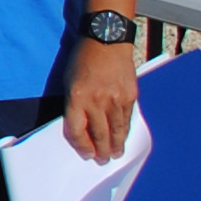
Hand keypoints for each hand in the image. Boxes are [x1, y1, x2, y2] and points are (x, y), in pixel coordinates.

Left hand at [63, 33, 138, 165]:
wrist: (107, 39)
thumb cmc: (83, 59)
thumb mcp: (70, 81)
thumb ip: (75, 105)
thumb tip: (82, 128)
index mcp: (77, 97)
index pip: (76, 130)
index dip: (81, 146)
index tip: (85, 154)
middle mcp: (97, 100)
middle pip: (98, 133)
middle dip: (100, 150)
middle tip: (102, 161)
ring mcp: (116, 98)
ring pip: (116, 129)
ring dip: (116, 145)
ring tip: (115, 154)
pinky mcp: (131, 95)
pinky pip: (127, 118)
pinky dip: (125, 130)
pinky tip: (123, 137)